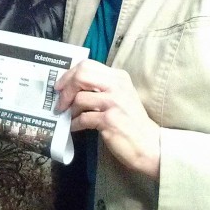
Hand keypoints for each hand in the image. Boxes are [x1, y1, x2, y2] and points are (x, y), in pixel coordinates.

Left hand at [55, 60, 161, 179]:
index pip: (87, 65)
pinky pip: (82, 118)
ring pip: (79, 98)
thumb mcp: (120, 95)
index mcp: (118, 77)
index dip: (69, 75)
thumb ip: (101, 86)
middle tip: (60, 102)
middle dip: (66, 89)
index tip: (61, 86)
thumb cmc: (131, 121)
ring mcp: (114, 102)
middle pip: (81, 75)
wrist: (149, 144)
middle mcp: (117, 86)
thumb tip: (71, 84)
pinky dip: (74, 124)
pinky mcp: (109, 120)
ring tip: (70, 117)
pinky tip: (74, 127)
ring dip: (70, 110)